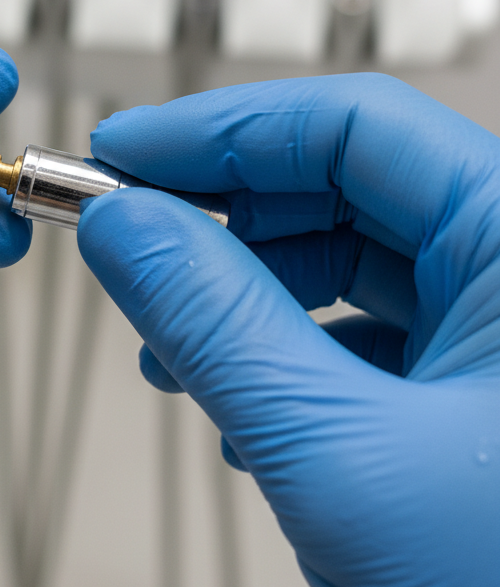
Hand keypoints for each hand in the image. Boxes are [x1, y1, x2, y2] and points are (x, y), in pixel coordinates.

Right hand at [78, 73, 499, 586]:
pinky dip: (283, 352)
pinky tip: (240, 405)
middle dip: (220, 215)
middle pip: (344, 186)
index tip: (122, 153)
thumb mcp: (339, 459)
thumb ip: (215, 324)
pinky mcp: (477, 395)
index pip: (355, 126)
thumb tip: (122, 226)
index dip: (222, 130)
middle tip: (124, 239)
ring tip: (169, 344)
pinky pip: (362, 332)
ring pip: (347, 261)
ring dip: (241, 291)